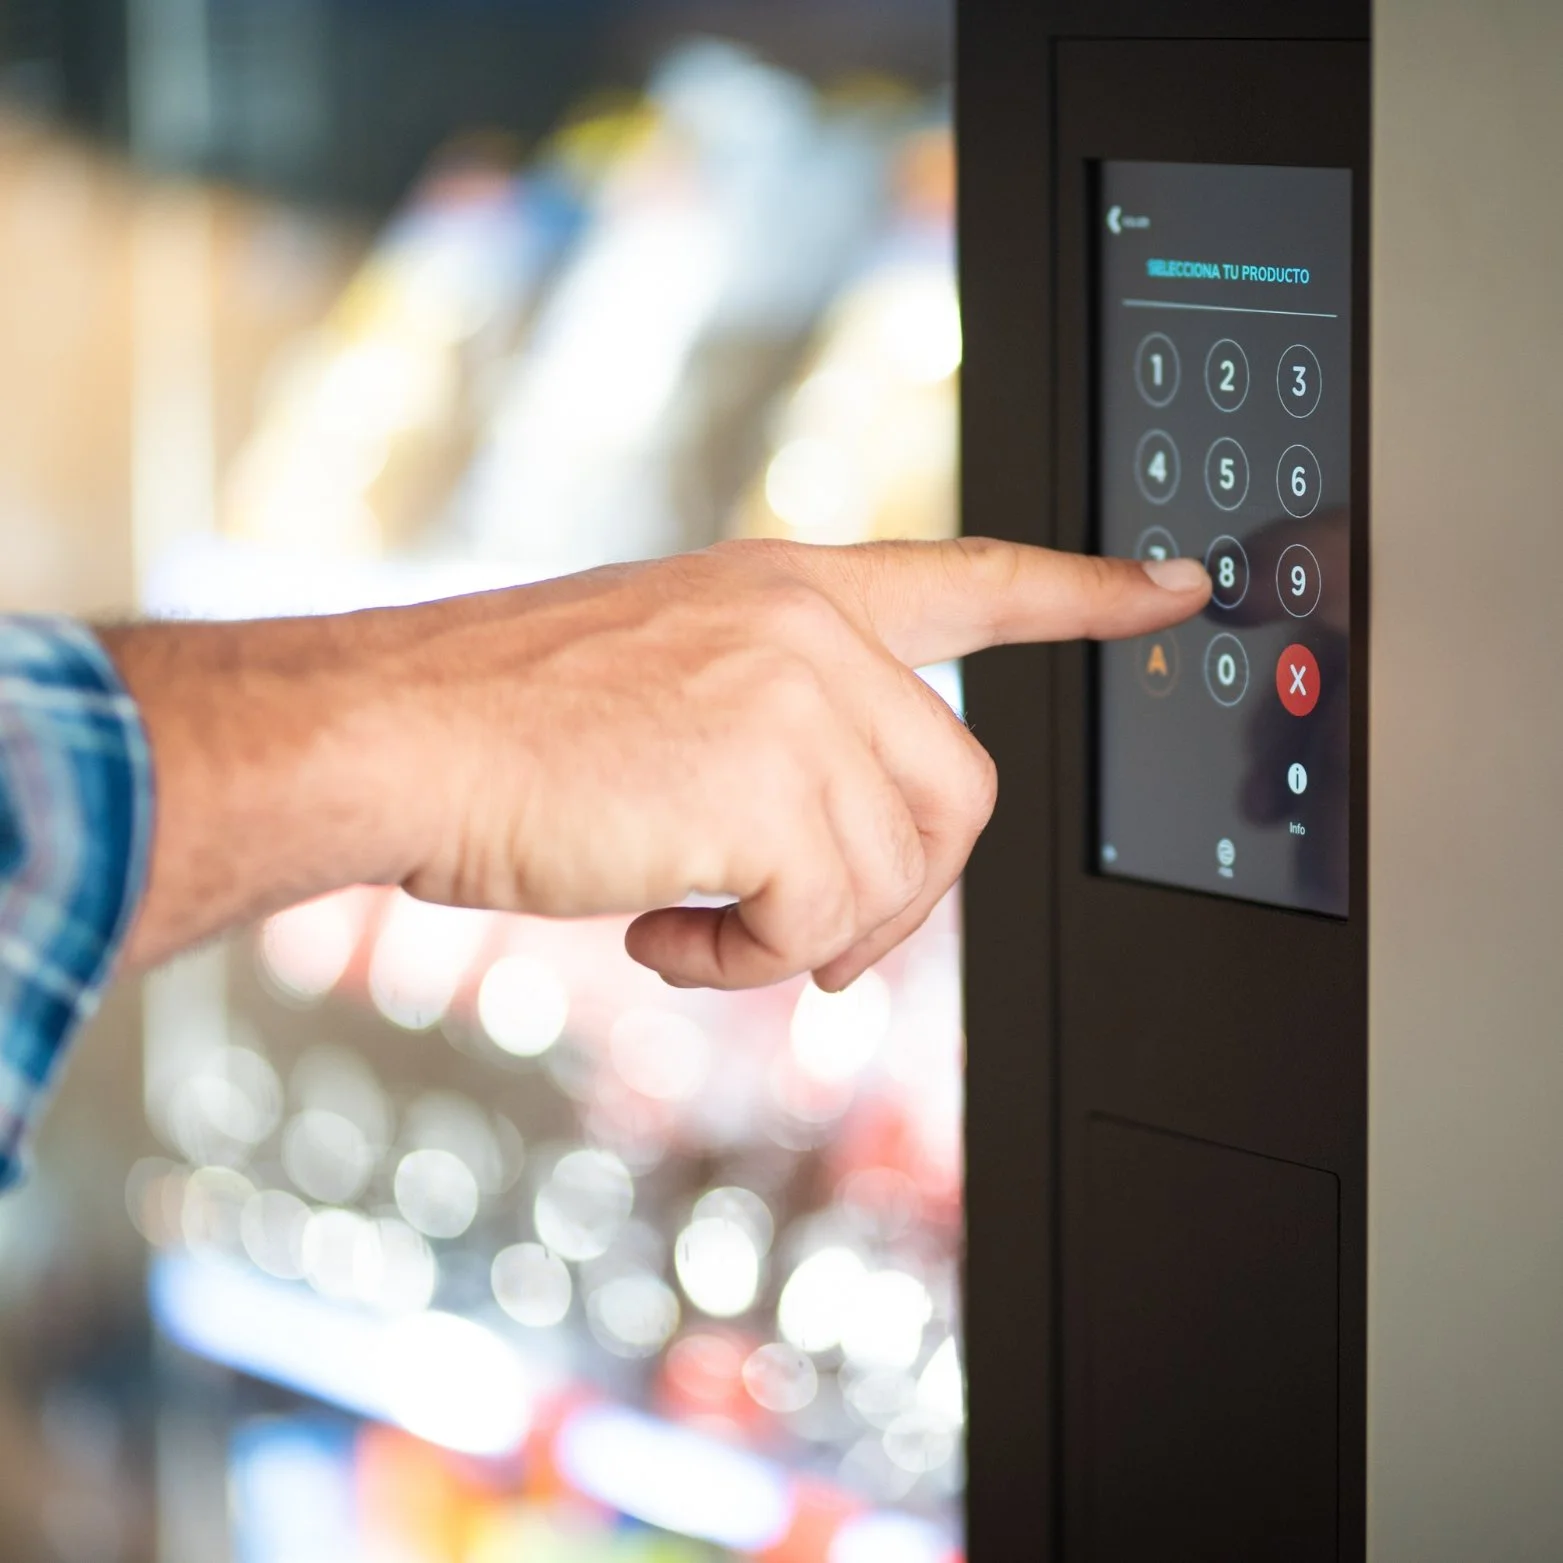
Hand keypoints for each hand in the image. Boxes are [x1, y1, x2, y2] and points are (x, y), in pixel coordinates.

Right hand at [104, 538, 1208, 986]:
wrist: (393, 730)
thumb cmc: (497, 721)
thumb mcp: (665, 680)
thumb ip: (778, 737)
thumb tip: (845, 867)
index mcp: (794, 588)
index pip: (978, 576)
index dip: (1087, 593)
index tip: (1175, 588)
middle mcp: (813, 626)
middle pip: (959, 799)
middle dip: (895, 897)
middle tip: (804, 937)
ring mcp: (799, 697)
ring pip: (894, 874)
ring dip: (798, 932)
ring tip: (693, 920)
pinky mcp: (773, 783)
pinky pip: (824, 918)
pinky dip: (750, 957)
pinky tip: (662, 931)